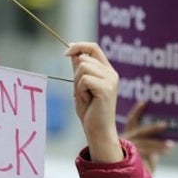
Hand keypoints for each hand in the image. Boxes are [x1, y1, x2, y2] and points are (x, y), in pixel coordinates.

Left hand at [65, 42, 122, 162]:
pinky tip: (87, 100)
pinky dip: (80, 90)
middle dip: (75, 75)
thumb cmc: (90, 111)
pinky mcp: (106, 88)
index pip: (93, 47)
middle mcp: (111, 73)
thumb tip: (73, 52)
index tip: (66, 52)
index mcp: (107, 70)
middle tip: (81, 92)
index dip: (78, 46)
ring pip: (83, 68)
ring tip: (85, 97)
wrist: (98, 131)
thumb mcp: (81, 86)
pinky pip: (84, 80)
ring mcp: (110, 80)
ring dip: (78, 84)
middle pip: (84, 59)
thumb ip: (79, 70)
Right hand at [121, 101, 173, 173]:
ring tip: (170, 145)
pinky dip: (156, 152)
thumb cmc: (133, 170)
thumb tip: (166, 142)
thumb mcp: (144, 156)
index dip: (137, 111)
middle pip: (140, 132)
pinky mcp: (128, 159)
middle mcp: (124, 142)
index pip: (131, 121)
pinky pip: (144, 154)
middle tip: (165, 124)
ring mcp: (125, 151)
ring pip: (144, 144)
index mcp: (125, 138)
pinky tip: (167, 152)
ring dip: (158, 145)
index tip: (145, 102)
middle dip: (153, 128)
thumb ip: (151, 149)